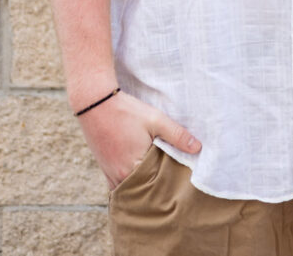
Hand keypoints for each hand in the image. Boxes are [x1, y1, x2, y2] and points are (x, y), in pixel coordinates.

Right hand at [77, 90, 200, 188]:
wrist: (95, 103)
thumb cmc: (126, 111)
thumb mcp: (156, 120)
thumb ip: (177, 135)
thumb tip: (197, 148)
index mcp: (132, 168)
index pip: (155, 186)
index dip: (169, 185)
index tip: (181, 185)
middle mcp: (119, 176)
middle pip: (142, 190)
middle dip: (156, 190)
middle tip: (173, 189)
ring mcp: (109, 174)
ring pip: (131, 189)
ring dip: (143, 187)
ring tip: (160, 183)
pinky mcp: (104, 168)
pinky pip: (119, 184)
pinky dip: (131, 183)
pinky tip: (142, 177)